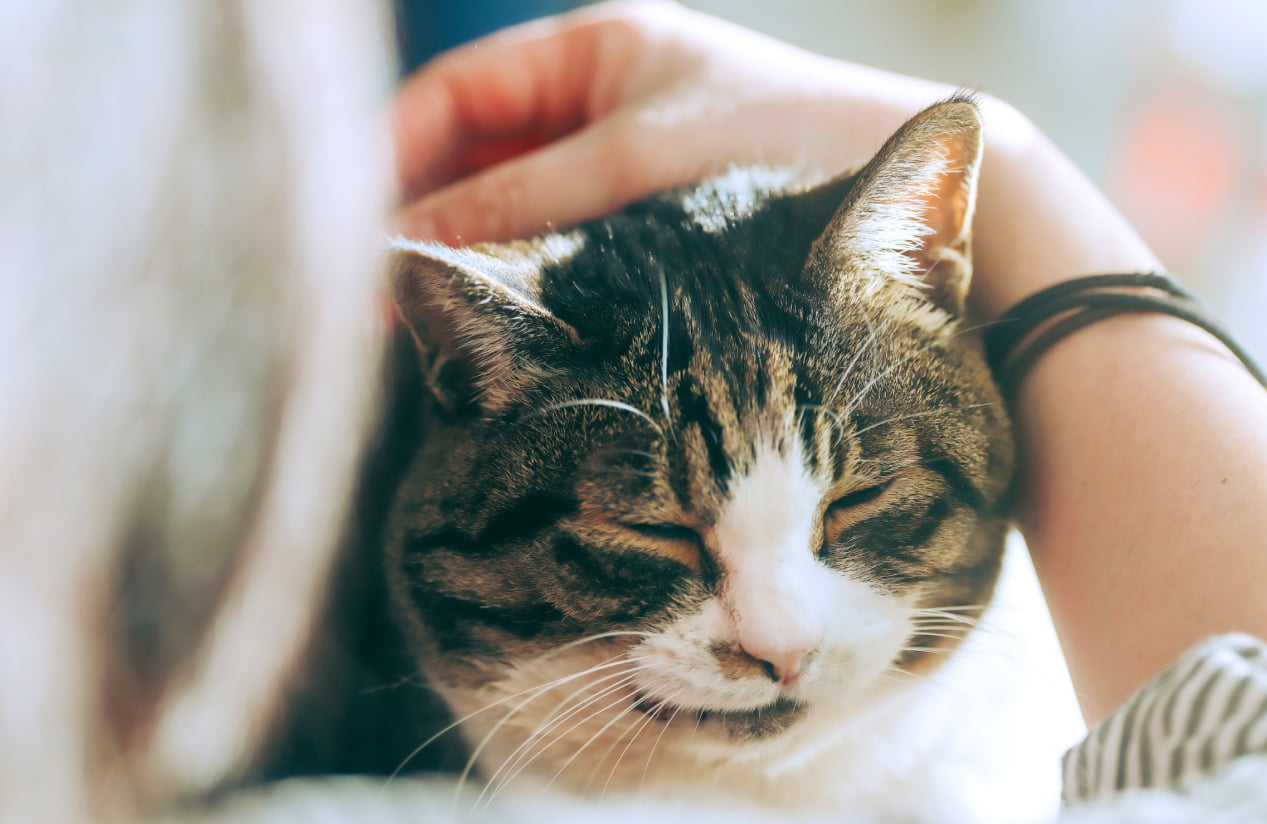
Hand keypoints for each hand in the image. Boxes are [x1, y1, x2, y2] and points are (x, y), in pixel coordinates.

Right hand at [391, 0, 1158, 317]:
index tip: (351, 235)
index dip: (390, 159)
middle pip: (477, 158)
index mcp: (597, 46)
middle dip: (429, 224)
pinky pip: (569, 251)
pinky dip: (533, 287)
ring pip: (519, 214)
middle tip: (381, 305)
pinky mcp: (660, 230)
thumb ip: (515, 204)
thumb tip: (400, 253)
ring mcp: (632, 168)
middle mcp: (607, 101)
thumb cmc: (779, 152)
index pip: (454, 95)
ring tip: (433, 332)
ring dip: (479, 265)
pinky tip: (509, 336)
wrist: (915, 203)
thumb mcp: (632, 171)